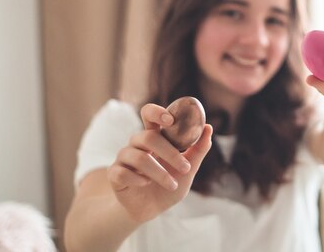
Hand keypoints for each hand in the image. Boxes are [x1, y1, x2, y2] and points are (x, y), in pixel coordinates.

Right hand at [107, 104, 212, 222]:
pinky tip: (146, 184)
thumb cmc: (170, 184)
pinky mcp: (115, 174)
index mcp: (155, 137)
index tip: (170, 120)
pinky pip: (122, 172)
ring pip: (138, 157)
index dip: (157, 112)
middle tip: (185, 168)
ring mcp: (124, 158)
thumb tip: (209, 128)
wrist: (152, 210)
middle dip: (169, 153)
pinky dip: (137, 179)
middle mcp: (137, 144)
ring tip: (173, 185)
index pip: (149, 114)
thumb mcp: (188, 169)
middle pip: (147, 137)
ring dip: (159, 173)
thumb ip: (198, 149)